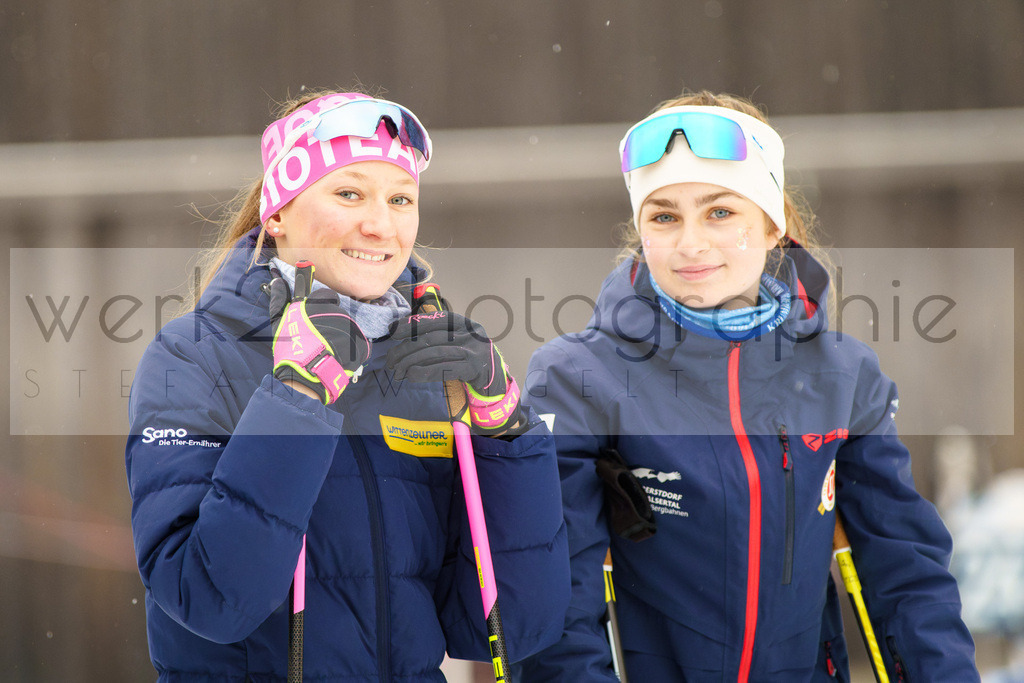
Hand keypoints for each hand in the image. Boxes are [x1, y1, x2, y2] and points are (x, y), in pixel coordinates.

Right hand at [268, 261, 369, 404]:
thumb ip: (279, 300)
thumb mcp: (279, 323)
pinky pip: (357, 344)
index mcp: (319, 304)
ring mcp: (351, 328)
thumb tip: (278, 281)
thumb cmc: (290, 349)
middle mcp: (338, 312)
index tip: (315, 318)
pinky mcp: (361, 343)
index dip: (322, 306)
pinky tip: (338, 359)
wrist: (307, 376)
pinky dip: (350, 351)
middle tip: (317, 341)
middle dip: (329, 325)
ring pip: (347, 329)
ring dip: (339, 338)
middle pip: (337, 314)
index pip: (327, 296)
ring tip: (326, 352)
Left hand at [386, 310, 525, 435]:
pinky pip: (443, 369)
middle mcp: (471, 334)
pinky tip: (412, 376)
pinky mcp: (473, 369)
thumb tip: (404, 336)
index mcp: (466, 324)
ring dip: (411, 363)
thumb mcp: (460, 341)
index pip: (436, 319)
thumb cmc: (471, 359)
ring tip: (397, 371)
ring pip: (434, 354)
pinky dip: (424, 373)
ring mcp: (473, 351)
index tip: (393, 332)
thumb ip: (440, 336)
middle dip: (406, 350)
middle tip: (391, 360)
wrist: (496, 380)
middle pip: (431, 339)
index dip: (413, 324)